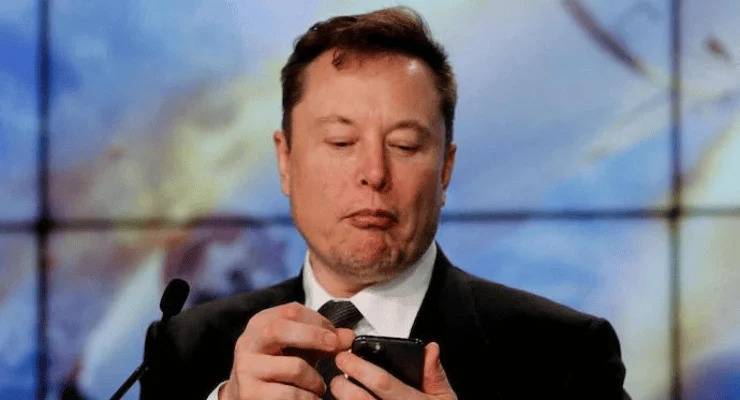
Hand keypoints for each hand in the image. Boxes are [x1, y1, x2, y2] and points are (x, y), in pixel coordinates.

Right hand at [220, 302, 354, 399]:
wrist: (247, 396)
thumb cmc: (280, 368)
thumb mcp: (300, 348)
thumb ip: (324, 339)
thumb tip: (350, 336)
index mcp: (260, 323)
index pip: (292, 310)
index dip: (319, 321)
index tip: (337, 336)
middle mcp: (248, 342)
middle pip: (281, 329)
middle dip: (315, 337)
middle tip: (336, 348)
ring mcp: (246, 368)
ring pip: (294, 367)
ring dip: (316, 379)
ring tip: (320, 387)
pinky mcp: (249, 393)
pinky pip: (290, 394)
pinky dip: (308, 398)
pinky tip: (310, 398)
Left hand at [330, 342, 456, 399]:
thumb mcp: (444, 398)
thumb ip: (435, 374)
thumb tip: (430, 350)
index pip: (382, 382)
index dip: (360, 367)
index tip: (345, 357)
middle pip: (357, 399)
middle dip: (342, 384)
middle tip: (338, 374)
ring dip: (342, 398)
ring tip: (341, 389)